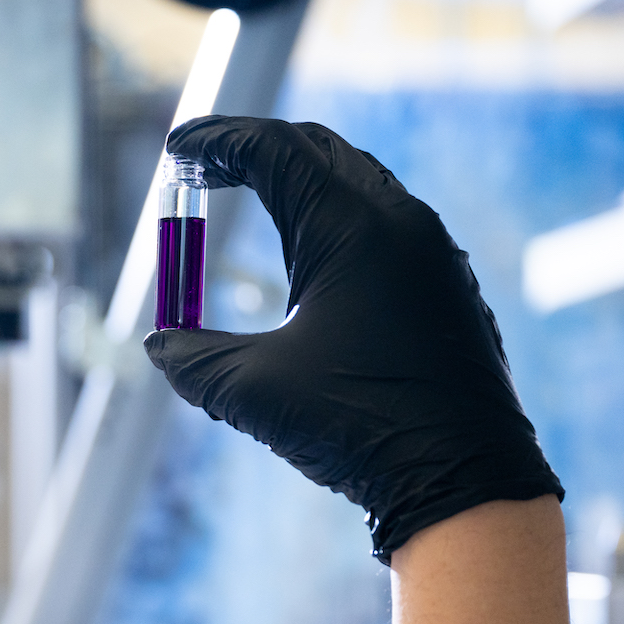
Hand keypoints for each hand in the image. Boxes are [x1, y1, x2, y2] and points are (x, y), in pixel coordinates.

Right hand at [142, 116, 561, 562]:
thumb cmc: (359, 426)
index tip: (178, 149)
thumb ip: (192, 359)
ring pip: (359, 185)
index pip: (274, 152)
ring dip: (300, 184)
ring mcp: (433, 254)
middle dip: (257, 152)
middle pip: (319, 153)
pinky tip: (313, 260)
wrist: (464, 480)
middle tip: (206, 167)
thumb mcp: (252, 391)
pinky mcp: (447, 289)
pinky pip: (387, 226)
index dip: (218, 143)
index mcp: (354, 227)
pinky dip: (336, 220)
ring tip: (253, 198)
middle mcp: (402, 223)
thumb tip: (159, 345)